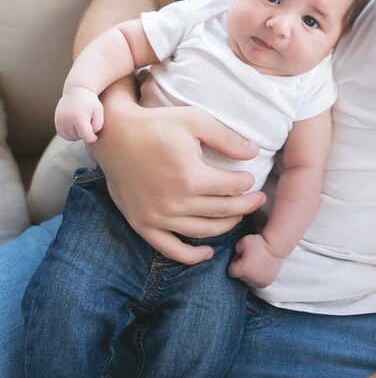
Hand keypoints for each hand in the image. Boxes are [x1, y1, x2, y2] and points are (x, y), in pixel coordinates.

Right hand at [55, 87, 103, 142]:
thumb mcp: (99, 110)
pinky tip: (76, 123)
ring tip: (82, 121)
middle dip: (85, 132)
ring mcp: (59, 122)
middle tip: (88, 120)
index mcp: (78, 117)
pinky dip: (72, 133)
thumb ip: (98, 125)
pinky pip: (65, 135)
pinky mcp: (57, 123)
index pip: (87, 137)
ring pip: (72, 138)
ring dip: (78, 133)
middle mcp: (66, 120)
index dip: (93, 137)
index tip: (96, 133)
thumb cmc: (90, 101)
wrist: (76, 90)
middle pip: (79, 137)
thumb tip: (91, 137)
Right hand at [93, 86, 266, 264]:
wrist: (115, 136)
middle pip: (222, 211)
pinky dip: (191, 256)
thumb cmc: (157, 125)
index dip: (246, 184)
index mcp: (191, 177)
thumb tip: (253, 152)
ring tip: (238, 215)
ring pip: (203, 231)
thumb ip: (226, 138)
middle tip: (257, 200)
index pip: (231, 188)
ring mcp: (157, 218)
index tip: (251, 180)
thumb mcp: (195, 121)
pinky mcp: (142, 225)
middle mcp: (175, 203)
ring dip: (226, 226)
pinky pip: (171, 250)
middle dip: (245, 206)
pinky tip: (207, 252)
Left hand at [228, 233, 284, 288]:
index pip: (231, 271)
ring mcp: (258, 282)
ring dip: (249, 274)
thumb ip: (235, 250)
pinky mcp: (265, 283)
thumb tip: (235, 257)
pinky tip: (260, 267)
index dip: (234, 262)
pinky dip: (257, 277)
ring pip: (248, 281)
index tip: (240, 256)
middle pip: (240, 277)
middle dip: (242, 268)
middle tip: (249, 258)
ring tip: (256, 262)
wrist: (276, 246)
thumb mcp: (243, 241)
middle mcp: (250, 279)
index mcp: (243, 269)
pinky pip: (257, 283)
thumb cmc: (259, 243)